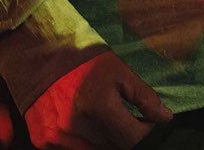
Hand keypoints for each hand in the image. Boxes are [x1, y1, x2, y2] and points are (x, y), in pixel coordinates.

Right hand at [24, 51, 169, 148]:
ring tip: (104, 119)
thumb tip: (165, 117)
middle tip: (124, 117)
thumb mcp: (120, 71)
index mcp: (99, 108)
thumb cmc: (83, 62)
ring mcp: (57, 138)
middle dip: (125, 134)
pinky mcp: (43, 142)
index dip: (144, 128)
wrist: (38, 61)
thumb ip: (144, 97)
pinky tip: (84, 124)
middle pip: (114, 147)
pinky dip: (83, 142)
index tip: (144, 118)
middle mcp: (77, 128)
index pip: (132, 138)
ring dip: (105, 140)